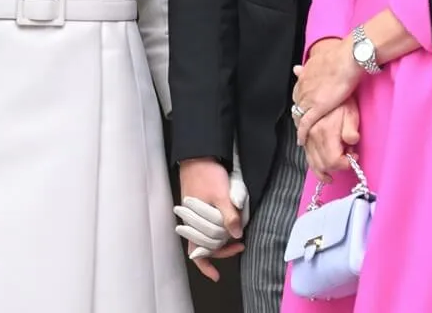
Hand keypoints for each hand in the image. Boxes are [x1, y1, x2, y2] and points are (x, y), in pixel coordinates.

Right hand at [177, 141, 249, 261]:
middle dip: (222, 250)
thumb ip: (229, 216)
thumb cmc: (207, 174)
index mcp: (193, 222)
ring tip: (238, 234)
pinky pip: (207, 223)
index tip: (217, 276)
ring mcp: (195, 214)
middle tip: (240, 245)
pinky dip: (218, 227)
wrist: (198, 154)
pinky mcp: (199, 206)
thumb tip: (237, 236)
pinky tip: (229, 223)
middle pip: (204, 245)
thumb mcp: (221, 194)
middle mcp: (191, 221)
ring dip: (221, 238)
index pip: (196, 252)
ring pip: (207, 235)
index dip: (206, 265)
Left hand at [292, 39, 360, 143]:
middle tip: (300, 123)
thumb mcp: (320, 59)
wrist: (346, 58)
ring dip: (299, 125)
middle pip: (297, 105)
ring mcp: (309, 98)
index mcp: (305, 77)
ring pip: (298, 115)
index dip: (300, 102)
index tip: (301, 109)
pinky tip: (301, 140)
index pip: (298, 93)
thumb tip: (298, 68)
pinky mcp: (317, 107)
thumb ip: (310, 67)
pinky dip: (302, 133)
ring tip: (300, 134)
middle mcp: (303, 87)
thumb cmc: (339, 57)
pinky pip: (306, 123)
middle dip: (298, 114)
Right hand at [302, 97, 360, 178]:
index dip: (344, 164)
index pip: (333, 161)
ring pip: (311, 159)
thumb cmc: (343, 96)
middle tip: (346, 160)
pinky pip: (306, 150)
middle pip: (321, 163)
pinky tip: (318, 162)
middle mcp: (312, 134)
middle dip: (334, 167)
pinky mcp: (303, 129)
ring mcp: (306, 132)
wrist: (330, 80)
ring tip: (331, 170)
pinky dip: (312, 160)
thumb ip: (351, 131)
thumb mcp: (352, 113)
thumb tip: (351, 143)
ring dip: (321, 167)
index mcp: (324, 132)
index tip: (352, 158)